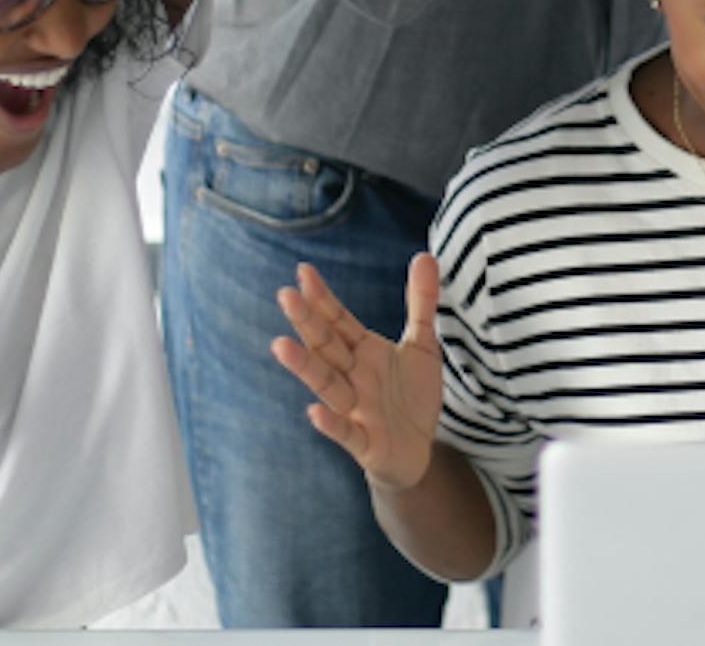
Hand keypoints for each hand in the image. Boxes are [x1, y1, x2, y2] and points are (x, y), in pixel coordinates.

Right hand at [272, 256, 446, 493]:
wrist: (419, 451)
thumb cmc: (411, 396)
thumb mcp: (422, 345)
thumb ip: (421, 302)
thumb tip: (424, 254)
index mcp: (363, 351)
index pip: (338, 320)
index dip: (322, 298)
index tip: (304, 271)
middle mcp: (353, 377)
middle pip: (326, 346)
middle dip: (307, 322)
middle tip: (285, 295)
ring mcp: (355, 409)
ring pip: (327, 385)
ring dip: (305, 367)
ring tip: (280, 345)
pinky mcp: (365, 442)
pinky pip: (345, 433)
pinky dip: (330, 424)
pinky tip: (314, 412)